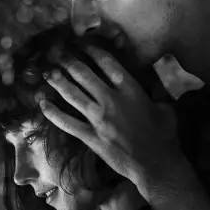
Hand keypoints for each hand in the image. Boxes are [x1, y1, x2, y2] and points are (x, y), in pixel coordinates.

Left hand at [39, 47, 181, 192]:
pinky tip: (43, 105)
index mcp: (131, 90)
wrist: (156, 164)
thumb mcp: (166, 106)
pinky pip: (67, 122)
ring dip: (59, 82)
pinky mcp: (91, 136)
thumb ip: (156, 90)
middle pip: (85, 76)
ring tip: (49, 74)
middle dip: (70, 63)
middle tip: (59, 56)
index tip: (84, 45)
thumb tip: (153, 77)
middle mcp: (112, 100)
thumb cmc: (165, 135)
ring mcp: (99, 119)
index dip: (94, 52)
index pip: (108, 64)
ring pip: (73, 95)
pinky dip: (54, 113)